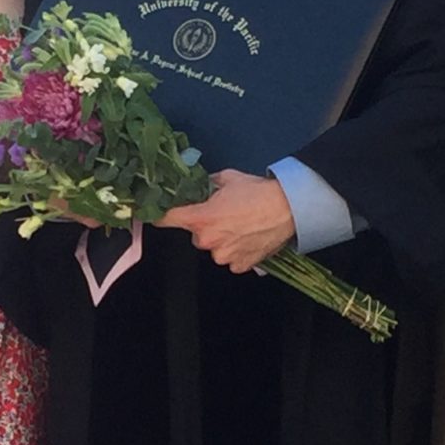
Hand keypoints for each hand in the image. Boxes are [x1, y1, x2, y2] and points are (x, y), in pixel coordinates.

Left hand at [161, 168, 296, 273]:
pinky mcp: (240, 265)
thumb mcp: (226, 178)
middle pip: (195, 235)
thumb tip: (198, 186)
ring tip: (241, 225)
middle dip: (205, 226)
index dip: (160, 215)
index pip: (166, 219)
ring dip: (222, 239)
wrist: (288, 208)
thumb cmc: (259, 192)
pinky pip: (231, 259)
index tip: (155, 214)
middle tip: (224, 214)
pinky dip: (237, 250)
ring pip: (214, 248)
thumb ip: (206, 185)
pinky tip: (248, 237)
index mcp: (200, 218)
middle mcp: (208, 241)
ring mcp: (224, 256)